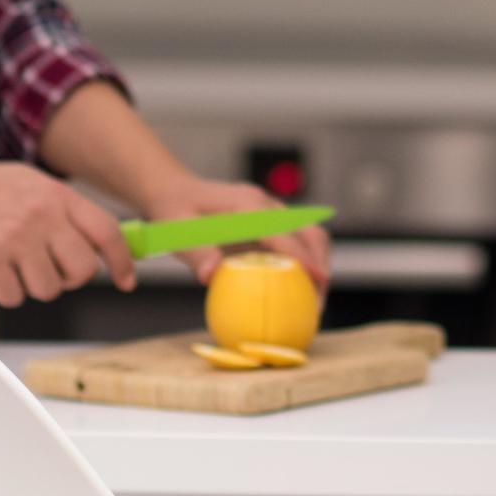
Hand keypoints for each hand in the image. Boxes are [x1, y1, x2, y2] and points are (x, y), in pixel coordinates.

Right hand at [0, 156, 132, 306]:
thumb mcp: (34, 185)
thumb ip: (67, 210)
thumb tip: (101, 242)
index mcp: (57, 195)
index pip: (107, 231)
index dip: (122, 259)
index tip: (126, 278)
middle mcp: (41, 216)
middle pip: (82, 269)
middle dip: (71, 278)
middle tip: (53, 271)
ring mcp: (14, 238)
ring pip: (48, 289)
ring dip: (34, 285)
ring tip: (15, 264)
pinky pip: (14, 297)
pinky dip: (6, 292)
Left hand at [134, 171, 332, 290]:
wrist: (175, 191)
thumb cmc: (174, 212)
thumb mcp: (178, 233)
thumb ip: (196, 253)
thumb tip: (211, 275)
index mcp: (246, 205)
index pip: (284, 233)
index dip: (304, 256)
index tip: (319, 280)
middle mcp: (265, 205)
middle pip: (309, 232)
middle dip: (321, 265)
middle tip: (318, 304)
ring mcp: (271, 211)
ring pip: (309, 235)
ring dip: (317, 265)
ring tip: (313, 303)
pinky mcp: (271, 221)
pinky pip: (297, 241)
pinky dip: (305, 264)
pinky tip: (296, 291)